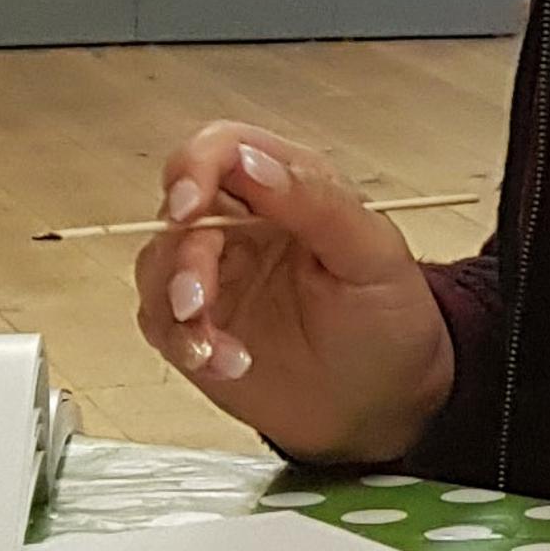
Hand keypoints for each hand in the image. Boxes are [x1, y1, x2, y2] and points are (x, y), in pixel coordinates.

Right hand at [132, 127, 453, 464]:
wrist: (383, 401)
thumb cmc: (390, 320)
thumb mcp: (372, 255)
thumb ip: (317, 202)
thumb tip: (254, 162)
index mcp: (292, 188)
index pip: (225, 149)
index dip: (197, 166)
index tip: (190, 204)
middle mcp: (245, 223)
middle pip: (179, 210)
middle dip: (183, 256)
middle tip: (199, 299)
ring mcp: (217, 273)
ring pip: (159, 264)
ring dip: (178, 306)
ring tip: (220, 347)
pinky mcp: (197, 323)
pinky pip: (160, 320)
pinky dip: (184, 343)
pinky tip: (227, 362)